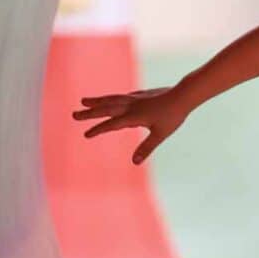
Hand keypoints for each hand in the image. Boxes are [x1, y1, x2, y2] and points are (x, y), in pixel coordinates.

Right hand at [73, 87, 189, 163]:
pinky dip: (111, 98)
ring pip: (112, 99)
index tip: (86, 134)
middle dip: (90, 112)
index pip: (111, 124)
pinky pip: (121, 96)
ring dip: (97, 101)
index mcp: (134, 116)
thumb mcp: (160, 134)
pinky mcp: (141, 95)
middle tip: (74, 114)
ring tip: (84, 101)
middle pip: (106, 109)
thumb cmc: (173, 116)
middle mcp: (131, 105)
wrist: (184, 95)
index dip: (98, 129)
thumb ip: (146, 148)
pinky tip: (109, 99)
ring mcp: (136, 98)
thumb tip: (134, 162)